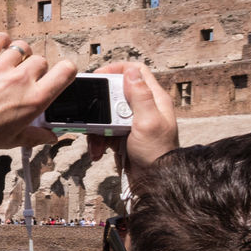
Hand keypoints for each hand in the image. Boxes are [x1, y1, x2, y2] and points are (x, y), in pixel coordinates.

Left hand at [0, 33, 75, 152]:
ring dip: (19, 56)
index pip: (67, 71)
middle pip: (41, 61)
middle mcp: (22, 80)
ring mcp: (1, 67)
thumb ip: (36, 136)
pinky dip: (1, 41)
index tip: (58, 75)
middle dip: (34, 70)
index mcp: (35, 99)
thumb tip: (52, 137)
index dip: (66, 71)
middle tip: (21, 82)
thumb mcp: (13, 140)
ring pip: (22, 48)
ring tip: (9, 67)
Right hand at [87, 62, 178, 182]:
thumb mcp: (148, 121)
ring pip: (105, 114)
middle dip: (101, 105)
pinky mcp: (121, 135)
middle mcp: (143, 108)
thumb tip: (131, 72)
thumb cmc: (157, 153)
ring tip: (97, 139)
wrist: (153, 181)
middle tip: (93, 113)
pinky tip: (99, 150)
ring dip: (96, 127)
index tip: (100, 77)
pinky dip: (97, 140)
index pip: (136, 71)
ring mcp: (131, 122)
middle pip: (114, 93)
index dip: (117, 69)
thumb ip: (140, 96)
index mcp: (154, 99)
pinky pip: (102, 131)